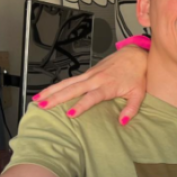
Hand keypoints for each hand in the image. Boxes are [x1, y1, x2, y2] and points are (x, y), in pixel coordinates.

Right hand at [34, 45, 148, 124]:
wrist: (135, 54)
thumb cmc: (137, 74)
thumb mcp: (139, 93)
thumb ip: (132, 108)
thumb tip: (123, 122)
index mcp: (108, 85)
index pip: (92, 96)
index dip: (82, 105)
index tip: (71, 114)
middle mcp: (96, 79)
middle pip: (74, 88)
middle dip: (57, 97)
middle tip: (43, 106)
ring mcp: (91, 74)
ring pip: (68, 82)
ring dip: (52, 90)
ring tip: (37, 99)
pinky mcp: (88, 72)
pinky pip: (70, 79)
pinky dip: (57, 85)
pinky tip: (48, 92)